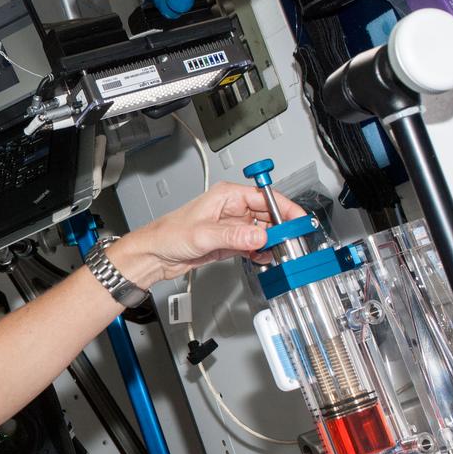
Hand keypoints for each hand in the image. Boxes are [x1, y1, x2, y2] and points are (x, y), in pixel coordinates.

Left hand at [111, 182, 304, 286]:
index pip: (265, 197)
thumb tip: (261, 234)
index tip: (299, 220)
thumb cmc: (167, 235)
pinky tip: (262, 258)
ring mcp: (231, 226)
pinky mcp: (229, 242)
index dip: (285, 208)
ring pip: (262, 231)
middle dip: (281, 228)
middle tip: (291, 242)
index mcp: (226, 195)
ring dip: (271, 242)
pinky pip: (252, 244)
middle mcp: (231, 208)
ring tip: (277, 252)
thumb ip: (234, 235)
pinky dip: (260, 251)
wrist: (153, 255)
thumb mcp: (203, 234)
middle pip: (268, 214)